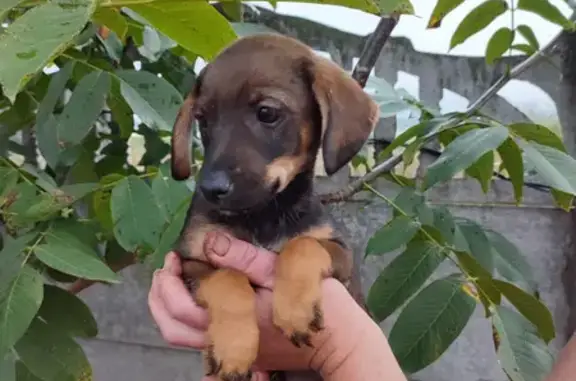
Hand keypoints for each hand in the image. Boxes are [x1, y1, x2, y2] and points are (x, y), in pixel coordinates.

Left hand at [147, 231, 379, 379]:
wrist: (340, 342)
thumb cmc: (315, 304)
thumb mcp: (281, 272)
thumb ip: (244, 258)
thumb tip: (211, 242)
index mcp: (231, 318)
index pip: (179, 306)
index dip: (169, 280)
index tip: (175, 256)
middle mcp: (225, 339)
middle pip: (172, 330)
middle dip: (160, 297)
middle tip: (167, 269)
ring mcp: (234, 348)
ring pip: (184, 338)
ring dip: (170, 309)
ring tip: (175, 281)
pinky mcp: (244, 350)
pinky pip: (202, 338)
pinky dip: (189, 317)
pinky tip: (202, 296)